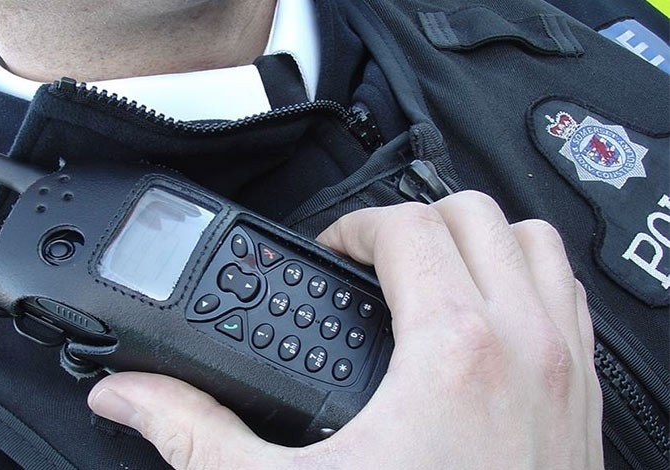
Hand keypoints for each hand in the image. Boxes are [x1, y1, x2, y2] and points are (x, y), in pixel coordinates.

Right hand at [87, 191, 602, 468]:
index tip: (334, 251)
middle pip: (473, 214)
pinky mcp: (583, 391)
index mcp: (453, 349)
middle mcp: (524, 342)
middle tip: (375, 261)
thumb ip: (199, 435)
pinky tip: (486, 310)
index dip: (354, 225)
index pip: (406, 225)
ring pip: (532, 241)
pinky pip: (565, 290)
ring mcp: (564, 362)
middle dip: (413, 222)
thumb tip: (130, 398)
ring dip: (478, 239)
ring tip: (432, 270)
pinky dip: (525, 277)